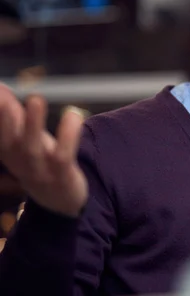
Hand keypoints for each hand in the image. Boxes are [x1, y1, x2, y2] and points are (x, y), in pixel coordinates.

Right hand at [0, 85, 87, 217]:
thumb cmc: (39, 162)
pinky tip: (73, 115)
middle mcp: (19, 161)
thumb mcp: (23, 140)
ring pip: (33, 148)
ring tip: (35, 99)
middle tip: (2, 98)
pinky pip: (63, 156)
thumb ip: (12, 115)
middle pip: (9, 140)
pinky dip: (67, 137)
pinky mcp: (62, 174)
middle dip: (4, 118)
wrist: (60, 202)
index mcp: (8, 151)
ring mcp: (40, 170)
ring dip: (32, 124)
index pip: (1, 134)